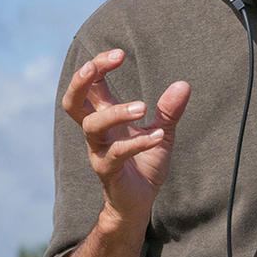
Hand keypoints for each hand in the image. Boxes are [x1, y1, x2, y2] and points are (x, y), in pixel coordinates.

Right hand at [61, 48, 190, 223]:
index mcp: (105, 117)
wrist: (139, 202)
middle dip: (80, 81)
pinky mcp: (108, 170)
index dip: (98, 66)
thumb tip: (183, 84)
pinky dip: (139, 143)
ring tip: (142, 106)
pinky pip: (117, 154)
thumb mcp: (162, 133)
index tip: (119, 54)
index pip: (90, 85)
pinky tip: (158, 136)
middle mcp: (96, 132)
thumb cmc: (144, 164)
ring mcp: (99, 151)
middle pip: (72, 102)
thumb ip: (169, 111)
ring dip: (116, 113)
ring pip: (92, 127)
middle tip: (95, 66)